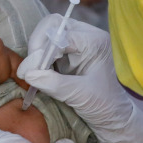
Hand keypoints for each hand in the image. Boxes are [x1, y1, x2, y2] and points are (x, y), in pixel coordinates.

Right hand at [17, 15, 142, 142]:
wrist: (113, 117)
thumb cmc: (104, 106)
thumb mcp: (80, 96)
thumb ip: (55, 84)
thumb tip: (29, 75)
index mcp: (95, 42)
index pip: (61, 34)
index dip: (43, 51)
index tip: (30, 72)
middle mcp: (87, 36)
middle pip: (53, 25)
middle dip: (38, 45)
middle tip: (29, 69)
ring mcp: (78, 42)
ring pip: (49, 33)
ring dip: (38, 51)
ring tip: (32, 73)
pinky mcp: (70, 52)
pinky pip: (49, 46)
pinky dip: (41, 57)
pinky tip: (38, 73)